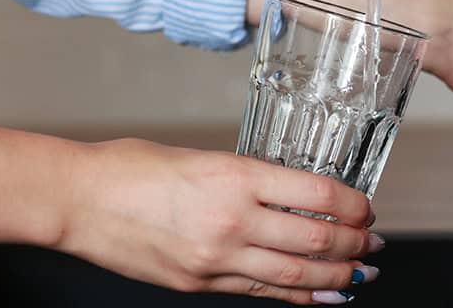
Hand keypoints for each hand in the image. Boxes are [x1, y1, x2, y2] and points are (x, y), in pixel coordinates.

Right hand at [57, 138, 380, 304]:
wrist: (79, 200)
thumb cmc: (131, 168)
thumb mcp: (202, 158)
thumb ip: (247, 178)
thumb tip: (289, 195)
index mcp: (236, 177)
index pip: (319, 194)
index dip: (353, 204)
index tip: (365, 207)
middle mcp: (232, 220)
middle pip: (316, 240)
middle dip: (355, 244)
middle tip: (373, 242)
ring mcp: (216, 258)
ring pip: (295, 275)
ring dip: (337, 276)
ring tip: (361, 272)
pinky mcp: (199, 283)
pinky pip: (260, 293)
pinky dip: (297, 297)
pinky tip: (320, 296)